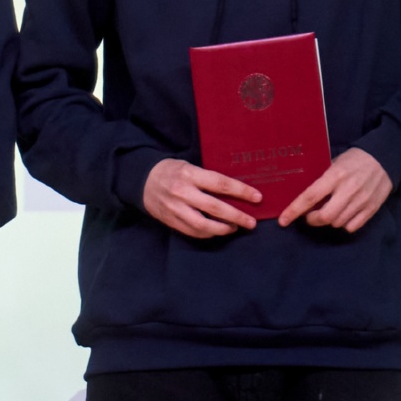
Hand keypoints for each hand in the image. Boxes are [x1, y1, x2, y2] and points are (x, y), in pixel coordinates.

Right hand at [143, 158, 260, 237]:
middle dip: (237, 216)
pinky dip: (208, 234)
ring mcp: (175, 208)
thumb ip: (208, 178)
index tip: (257, 198)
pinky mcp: (170, 220)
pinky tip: (217, 231)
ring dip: (222, 229)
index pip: (221, 184)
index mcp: (190, 174)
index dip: (241, 191)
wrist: (142, 180)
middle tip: (251, 222)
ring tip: (234, 228)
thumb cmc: (172, 171)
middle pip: (215, 208)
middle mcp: (182, 192)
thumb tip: (236, 191)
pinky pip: (192, 231)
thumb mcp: (190, 166)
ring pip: (203, 225)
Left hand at [278, 147, 391, 231]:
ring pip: (338, 223)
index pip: (310, 197)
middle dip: (312, 220)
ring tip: (327, 212)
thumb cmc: (354, 160)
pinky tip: (342, 215)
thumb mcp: (334, 163)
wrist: (385, 158)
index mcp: (335, 176)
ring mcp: (362, 201)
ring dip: (328, 221)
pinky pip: (352, 226)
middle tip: (309, 215)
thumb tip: (302, 195)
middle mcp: (348, 190)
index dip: (294, 211)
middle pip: (325, 216)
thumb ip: (321, 179)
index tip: (283, 221)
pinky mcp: (372, 208)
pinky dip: (343, 224)